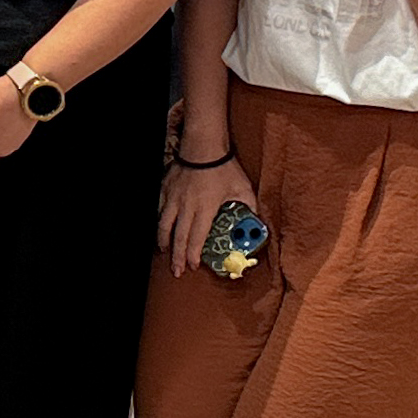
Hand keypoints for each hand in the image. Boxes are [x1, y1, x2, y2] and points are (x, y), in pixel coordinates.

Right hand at [156, 155, 256, 277]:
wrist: (203, 147)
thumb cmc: (223, 166)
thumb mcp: (242, 187)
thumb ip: (250, 206)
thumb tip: (259, 219)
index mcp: (205, 209)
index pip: (197, 237)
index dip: (194, 254)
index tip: (193, 266)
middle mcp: (187, 207)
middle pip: (179, 237)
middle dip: (177, 256)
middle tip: (177, 270)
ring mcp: (174, 199)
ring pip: (164, 225)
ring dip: (164, 241)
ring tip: (163, 252)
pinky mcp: (166, 190)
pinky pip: (160, 209)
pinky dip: (159, 221)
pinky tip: (160, 227)